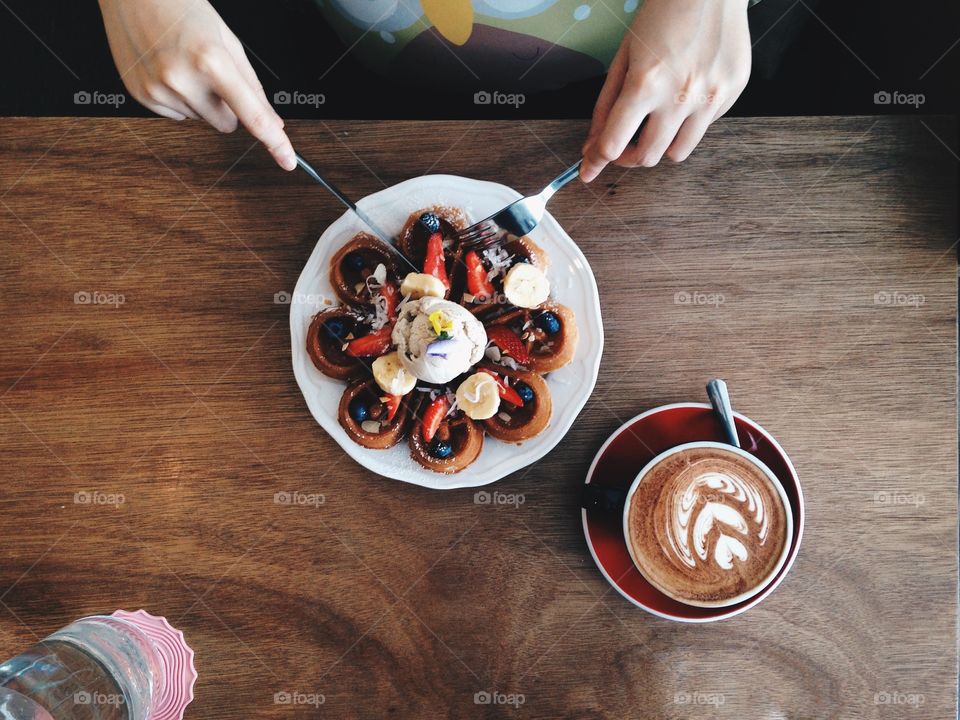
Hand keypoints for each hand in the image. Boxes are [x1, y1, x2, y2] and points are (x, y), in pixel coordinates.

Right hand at [98, 0, 295, 169]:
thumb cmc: (181, 8)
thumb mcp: (228, 41)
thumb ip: (253, 86)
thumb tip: (273, 121)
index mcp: (211, 60)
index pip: (251, 115)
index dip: (274, 141)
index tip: (287, 160)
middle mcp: (182, 78)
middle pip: (227, 124)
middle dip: (227, 106)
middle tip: (211, 73)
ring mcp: (158, 90)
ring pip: (201, 120)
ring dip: (199, 100)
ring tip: (184, 64)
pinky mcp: (142, 96)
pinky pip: (176, 116)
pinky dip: (178, 99)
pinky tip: (167, 70)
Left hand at [580, 0, 750, 181]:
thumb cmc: (664, 15)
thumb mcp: (624, 57)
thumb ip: (606, 105)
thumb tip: (593, 144)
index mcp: (646, 83)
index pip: (614, 143)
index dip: (597, 160)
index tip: (589, 169)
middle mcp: (680, 96)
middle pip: (647, 157)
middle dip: (628, 157)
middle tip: (624, 144)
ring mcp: (710, 98)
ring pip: (678, 153)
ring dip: (661, 146)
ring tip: (655, 124)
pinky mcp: (731, 94)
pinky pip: (703, 128)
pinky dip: (689, 122)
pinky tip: (686, 96)